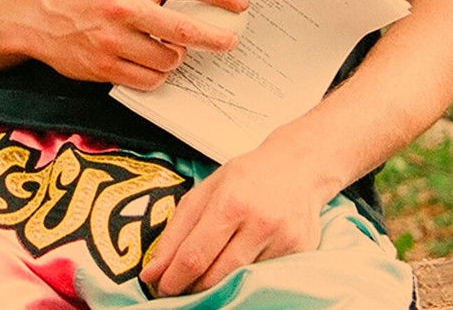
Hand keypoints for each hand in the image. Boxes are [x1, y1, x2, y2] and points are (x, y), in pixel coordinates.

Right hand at [16, 0, 247, 89]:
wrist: (39, 16)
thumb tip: (201, 1)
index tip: (239, 3)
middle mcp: (125, 7)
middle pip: (185, 30)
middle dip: (214, 38)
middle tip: (229, 41)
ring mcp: (113, 39)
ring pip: (168, 59)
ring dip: (176, 58)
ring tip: (169, 51)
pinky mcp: (104, 66)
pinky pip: (148, 79)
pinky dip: (156, 76)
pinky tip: (151, 65)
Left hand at [140, 137, 323, 296]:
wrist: (299, 165)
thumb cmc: (249, 176)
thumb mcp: (207, 190)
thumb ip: (177, 230)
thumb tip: (153, 271)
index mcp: (231, 202)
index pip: (194, 256)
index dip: (173, 279)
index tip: (161, 287)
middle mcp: (259, 223)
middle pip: (216, 276)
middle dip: (192, 286)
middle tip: (180, 284)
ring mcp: (282, 241)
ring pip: (238, 281)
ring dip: (217, 284)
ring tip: (208, 272)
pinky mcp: (299, 253)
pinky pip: (261, 277)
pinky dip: (245, 276)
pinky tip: (240, 262)